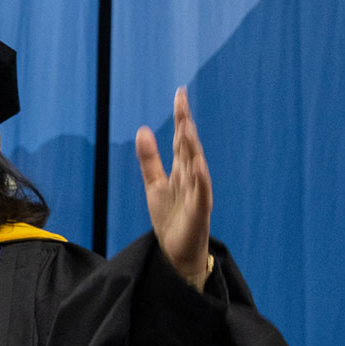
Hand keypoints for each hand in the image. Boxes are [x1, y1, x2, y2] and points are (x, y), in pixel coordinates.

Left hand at [134, 87, 213, 288]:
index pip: (181, 138)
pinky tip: (197, 163)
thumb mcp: (154, 184)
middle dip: (186, 124)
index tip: (179, 94)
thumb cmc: (170, 218)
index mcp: (181, 170)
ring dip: (193, 146)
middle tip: (182, 101)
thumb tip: (143, 129)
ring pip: (196, 165)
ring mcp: (197, 193)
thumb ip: (149, 158)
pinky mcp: (199, 211)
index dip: (181, 116)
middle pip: (188, 146)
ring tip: (187, 126)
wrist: (177, 252)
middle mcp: (191, 177)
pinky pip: (202, 191)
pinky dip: (200, 178)